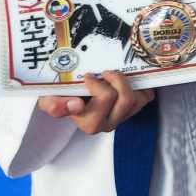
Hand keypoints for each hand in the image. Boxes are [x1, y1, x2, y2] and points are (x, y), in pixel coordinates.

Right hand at [37, 71, 154, 133]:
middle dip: (114, 80)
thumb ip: (55, 104)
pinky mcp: (133, 110)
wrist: (74, 96)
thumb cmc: (62, 96)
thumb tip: (75, 104)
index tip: (84, 79)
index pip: (98, 105)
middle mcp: (105, 123)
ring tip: (112, 74)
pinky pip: (145, 97)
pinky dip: (140, 86)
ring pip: (135, 99)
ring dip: (126, 82)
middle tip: (102, 72)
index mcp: (87, 122)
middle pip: (122, 100)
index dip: (92, 91)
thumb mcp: (50, 99)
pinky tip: (126, 80)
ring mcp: (121, 118)